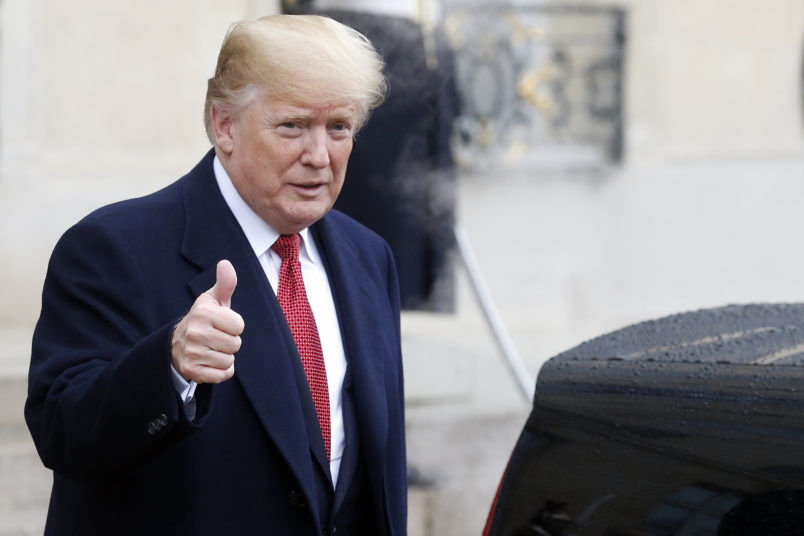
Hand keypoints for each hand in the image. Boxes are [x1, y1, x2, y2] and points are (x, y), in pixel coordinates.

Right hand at [171, 260, 244, 383]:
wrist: (177, 343)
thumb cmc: (203, 319)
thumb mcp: (212, 299)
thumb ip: (225, 283)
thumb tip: (225, 263)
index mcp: (203, 312)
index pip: (239, 326)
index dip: (234, 326)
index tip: (221, 324)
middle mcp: (195, 332)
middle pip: (236, 344)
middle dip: (230, 342)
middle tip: (215, 337)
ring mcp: (192, 353)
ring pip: (229, 360)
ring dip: (225, 356)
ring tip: (211, 348)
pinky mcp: (192, 371)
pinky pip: (223, 375)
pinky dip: (221, 371)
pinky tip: (209, 361)